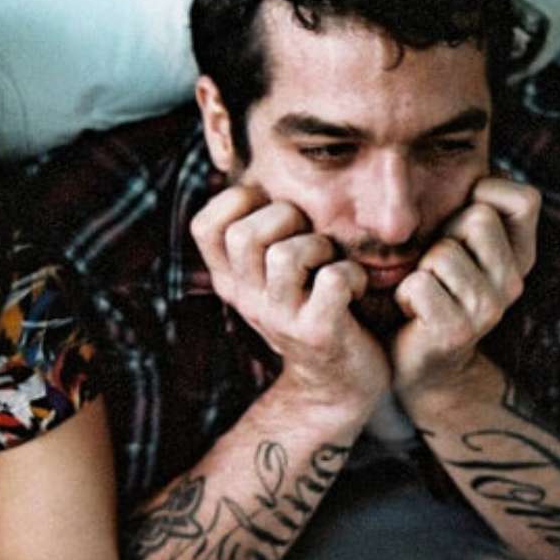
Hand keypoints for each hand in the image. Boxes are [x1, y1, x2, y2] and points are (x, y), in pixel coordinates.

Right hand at [191, 185, 388, 407]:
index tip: (269, 209)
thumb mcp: (273, 277)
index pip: (205, 226)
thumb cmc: (312, 310)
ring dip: (319, 246)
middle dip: (285, 218)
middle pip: (244, 235)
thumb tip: (256, 172)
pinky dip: (352, 273)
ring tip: (331, 261)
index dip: (237, 201)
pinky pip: (333, 279)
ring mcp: (279, 319)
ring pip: (286, 256)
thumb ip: (261, 236)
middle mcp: (246, 299)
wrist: (338, 387)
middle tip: (308, 234)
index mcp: (231, 280)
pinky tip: (355, 285)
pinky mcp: (317, 333)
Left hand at [392, 177, 540, 400]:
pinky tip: (409, 311)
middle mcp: (514, 280)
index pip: (523, 198)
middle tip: (432, 266)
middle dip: (440, 234)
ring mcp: (489, 308)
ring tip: (421, 290)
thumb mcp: (451, 246)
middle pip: (475, 218)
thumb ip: (460, 209)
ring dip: (418, 268)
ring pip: (442, 252)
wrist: (419, 364)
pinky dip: (402, 294)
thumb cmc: (425, 290)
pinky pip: (418, 284)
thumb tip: (449, 154)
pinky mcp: (456, 330)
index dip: (484, 196)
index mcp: (518, 255)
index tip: (458, 223)